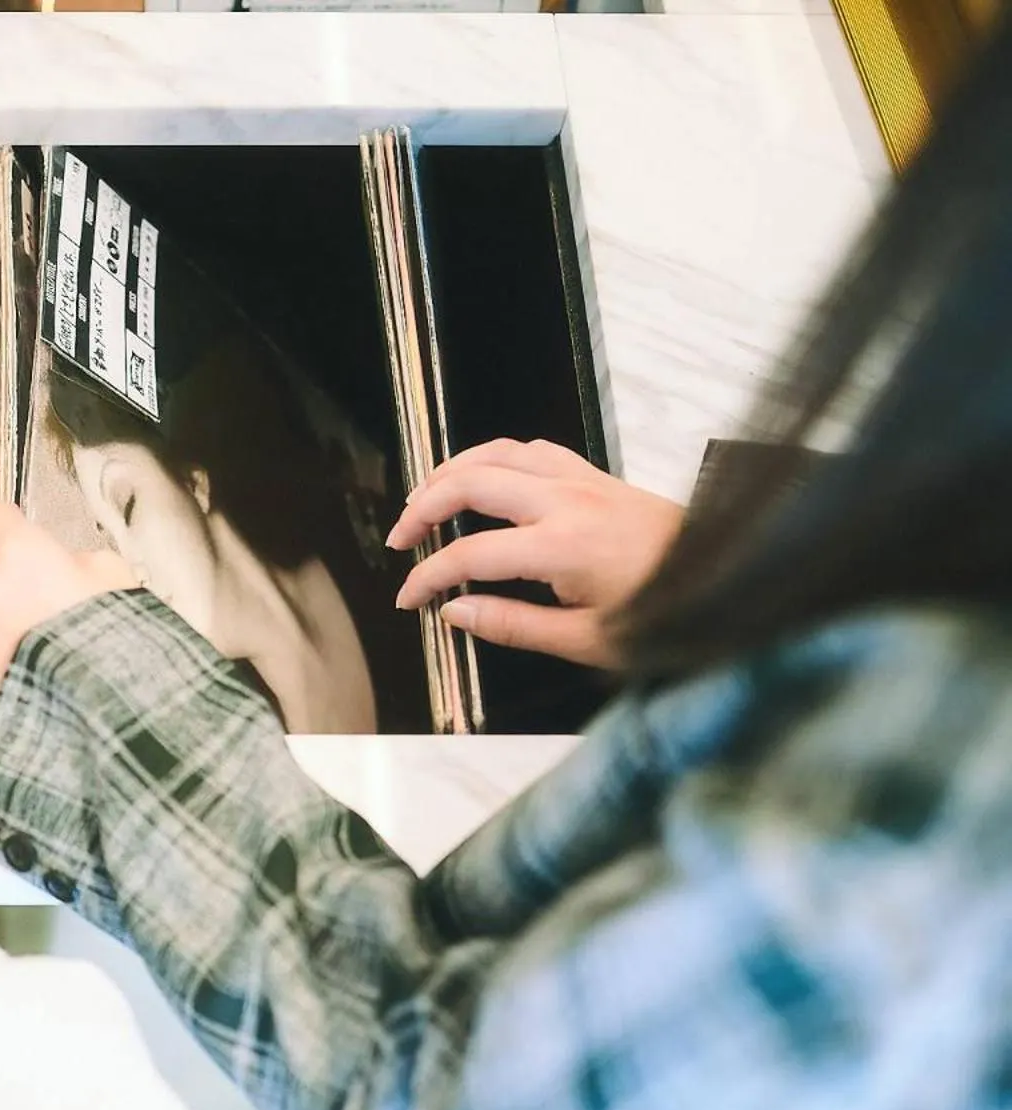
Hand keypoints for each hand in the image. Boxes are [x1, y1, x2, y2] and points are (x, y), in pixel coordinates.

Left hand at [0, 504, 136, 724]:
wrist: (101, 708)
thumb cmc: (113, 640)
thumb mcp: (114, 578)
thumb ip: (78, 562)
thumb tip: (68, 567)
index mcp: (21, 553)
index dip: (8, 531)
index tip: (15, 541)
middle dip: (8, 592)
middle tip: (42, 616)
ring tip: (36, 660)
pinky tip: (19, 685)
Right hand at [385, 439, 682, 667]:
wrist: (728, 579)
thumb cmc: (666, 614)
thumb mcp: (587, 640)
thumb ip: (514, 624)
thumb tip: (456, 613)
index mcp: (561, 547)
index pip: (467, 555)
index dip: (427, 578)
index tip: (409, 599)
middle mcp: (566, 501)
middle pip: (471, 484)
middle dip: (422, 508)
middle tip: (401, 539)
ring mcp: (582, 480)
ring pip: (497, 453)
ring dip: (451, 471)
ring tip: (424, 498)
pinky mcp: (595, 475)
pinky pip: (531, 449)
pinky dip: (494, 458)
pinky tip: (482, 478)